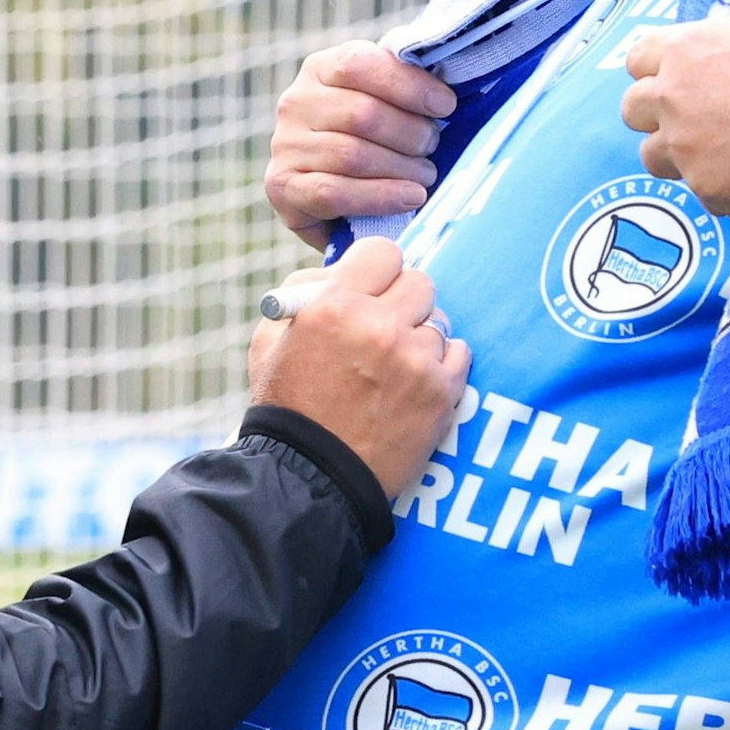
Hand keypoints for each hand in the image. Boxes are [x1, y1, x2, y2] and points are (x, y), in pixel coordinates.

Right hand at [248, 237, 471, 499]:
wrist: (312, 476)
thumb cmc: (287, 405)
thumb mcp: (270, 339)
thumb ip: (304, 293)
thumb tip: (341, 268)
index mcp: (334, 305)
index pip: (384, 252)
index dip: (377, 270)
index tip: (372, 288)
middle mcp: (379, 326)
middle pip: (420, 282)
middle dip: (403, 302)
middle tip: (387, 326)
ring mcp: (415, 360)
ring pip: (439, 321)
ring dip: (420, 337)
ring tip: (394, 367)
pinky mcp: (441, 392)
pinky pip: (458, 353)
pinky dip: (440, 364)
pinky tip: (414, 383)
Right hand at [265, 43, 458, 248]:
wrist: (335, 199)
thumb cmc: (373, 141)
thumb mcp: (384, 102)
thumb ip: (404, 86)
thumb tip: (445, 88)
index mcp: (321, 68)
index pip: (359, 65)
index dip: (408, 85)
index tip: (446, 106)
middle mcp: (296, 103)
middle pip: (362, 114)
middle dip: (410, 133)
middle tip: (434, 147)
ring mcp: (285, 146)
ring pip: (351, 155)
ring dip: (401, 168)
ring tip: (427, 175)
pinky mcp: (283, 187)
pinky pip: (334, 192)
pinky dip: (380, 197)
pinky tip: (411, 198)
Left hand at [622, 15, 729, 218]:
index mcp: (690, 49)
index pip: (637, 59)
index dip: (655, 72)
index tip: (672, 82)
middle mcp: (675, 96)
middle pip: (632, 110)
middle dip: (656, 116)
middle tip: (692, 122)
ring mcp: (685, 146)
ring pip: (652, 157)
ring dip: (679, 156)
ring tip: (724, 154)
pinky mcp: (705, 188)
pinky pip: (699, 190)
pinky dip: (721, 186)